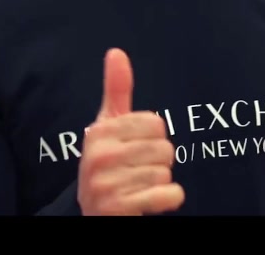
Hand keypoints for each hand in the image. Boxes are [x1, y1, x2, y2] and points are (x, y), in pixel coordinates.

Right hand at [77, 48, 184, 215]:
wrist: (95, 211)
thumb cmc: (108, 162)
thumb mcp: (108, 125)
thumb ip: (116, 90)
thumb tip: (116, 51)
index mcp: (99, 132)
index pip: (156, 123)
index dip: (153, 136)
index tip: (136, 146)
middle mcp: (99, 157)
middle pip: (164, 148)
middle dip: (160, 161)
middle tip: (140, 168)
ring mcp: (107, 185)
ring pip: (166, 173)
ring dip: (160, 181)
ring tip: (139, 185)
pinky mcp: (119, 208)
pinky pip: (169, 195)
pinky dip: (168, 199)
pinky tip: (151, 200)